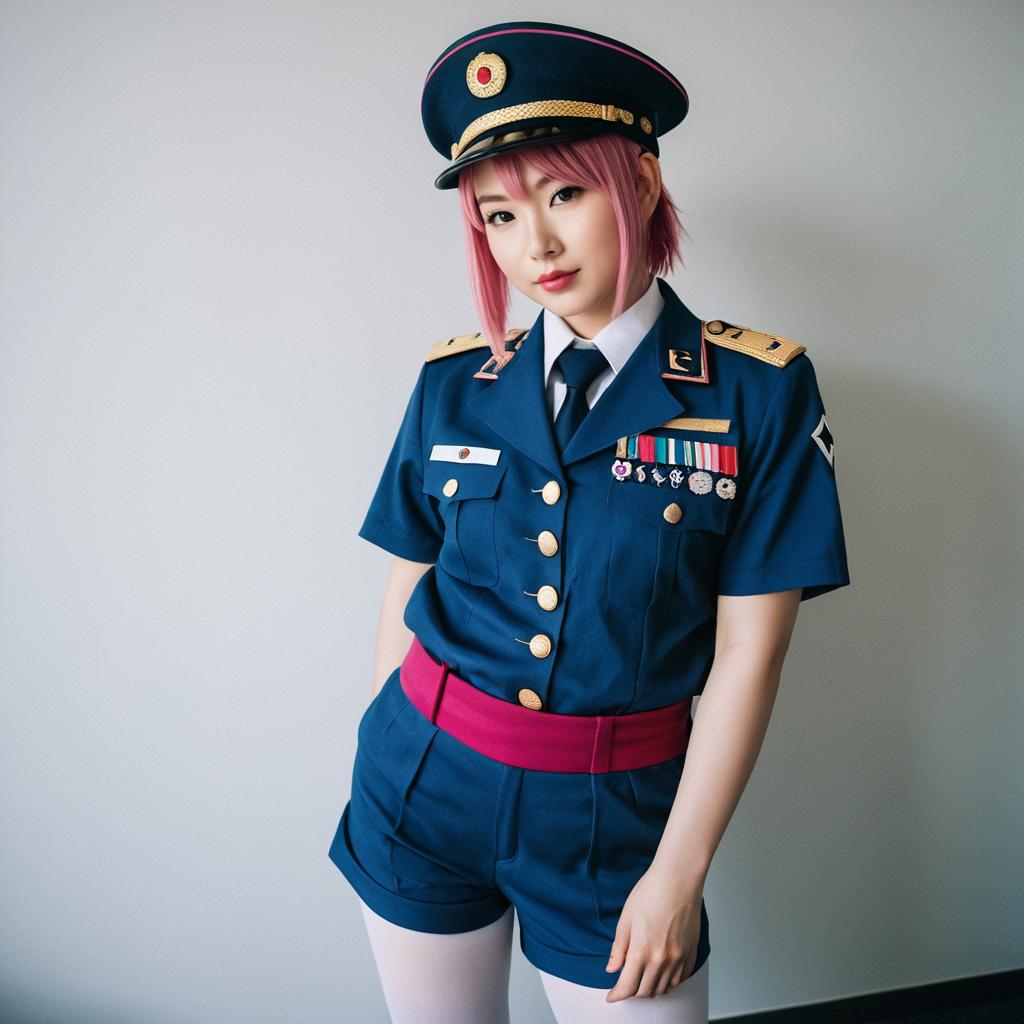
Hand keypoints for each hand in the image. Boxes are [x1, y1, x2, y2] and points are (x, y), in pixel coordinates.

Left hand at [604, 864, 702, 1001]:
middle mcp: (662, 960)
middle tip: (625, 985)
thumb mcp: (626, 918)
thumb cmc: (651, 891)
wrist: (678, 878)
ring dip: (651, 989)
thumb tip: (612, 968)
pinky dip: (669, 983)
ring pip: (664, 988)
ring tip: (642, 980)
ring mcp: (679, 958)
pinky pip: (680, 979)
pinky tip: (662, 975)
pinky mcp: (691, 952)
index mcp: (641, 951)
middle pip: (645, 991)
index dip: (617, 995)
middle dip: (632, 992)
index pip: (627, 986)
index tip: (611, 996)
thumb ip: (619, 948)